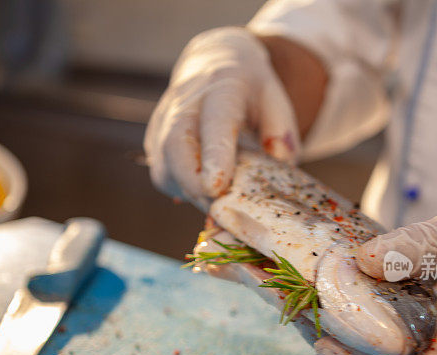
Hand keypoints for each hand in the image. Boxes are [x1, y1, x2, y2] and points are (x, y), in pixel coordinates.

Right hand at [144, 27, 299, 205]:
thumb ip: (282, 131)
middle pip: (175, 147)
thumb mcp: (276, 99)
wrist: (214, 62)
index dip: (214, 156)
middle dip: (193, 185)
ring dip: (190, 194)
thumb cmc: (249, 88)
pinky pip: (163, 175)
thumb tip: (278, 162)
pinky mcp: (154, 140)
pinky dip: (184, 192)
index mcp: (222, 88)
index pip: (214, 122)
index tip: (217, 188)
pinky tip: (205, 193)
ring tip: (219, 204)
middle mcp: (184, 102)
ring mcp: (163, 121)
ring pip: (165, 168)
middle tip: (220, 211)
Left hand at [315, 163, 436, 354]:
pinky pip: (383, 302)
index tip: (328, 345)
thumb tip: (362, 263)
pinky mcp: (421, 293)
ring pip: (381, 331)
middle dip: (342, 342)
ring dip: (340, 319)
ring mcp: (435, 315)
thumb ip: (420, 250)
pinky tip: (324, 280)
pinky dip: (354, 294)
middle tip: (297, 320)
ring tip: (298, 303)